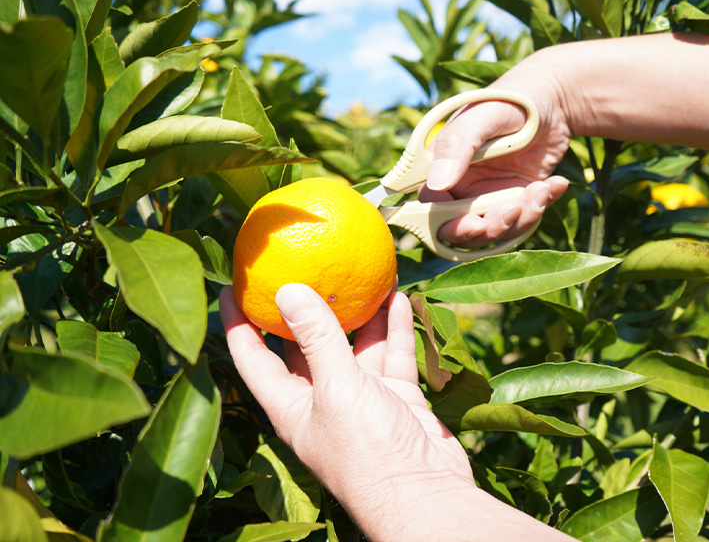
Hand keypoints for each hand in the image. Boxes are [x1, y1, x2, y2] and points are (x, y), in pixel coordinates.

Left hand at [220, 284, 574, 540]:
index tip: (230, 288)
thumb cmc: (368, 451)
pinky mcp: (395, 397)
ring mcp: (361, 398)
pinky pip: (392, 353)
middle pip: (306, 345)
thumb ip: (317, 338)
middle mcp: (322, 399)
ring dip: (357, 312)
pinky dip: (394, 327)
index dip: (238, 325)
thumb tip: (288, 289)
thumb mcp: (336, 388)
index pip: (253, 359)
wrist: (426, 493)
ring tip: (357, 273)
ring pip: (355, 344)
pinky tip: (396, 297)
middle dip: (303, 308)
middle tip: (300, 267)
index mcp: (291, 405)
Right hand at [422, 52, 571, 247]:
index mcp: (441, 167)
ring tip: (541, 189)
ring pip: (495, 231)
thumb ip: (457, 145)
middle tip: (512, 210)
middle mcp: (461, 186)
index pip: (431, 208)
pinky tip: (555, 184)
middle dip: (488, 228)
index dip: (447, 223)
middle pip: (461, 230)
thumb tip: (437, 182)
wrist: (554, 99)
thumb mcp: (483, 117)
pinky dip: (541, 208)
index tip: (472, 223)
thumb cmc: (511, 99)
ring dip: (520, 217)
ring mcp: (488, 196)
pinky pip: (523, 221)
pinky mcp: (515, 199)